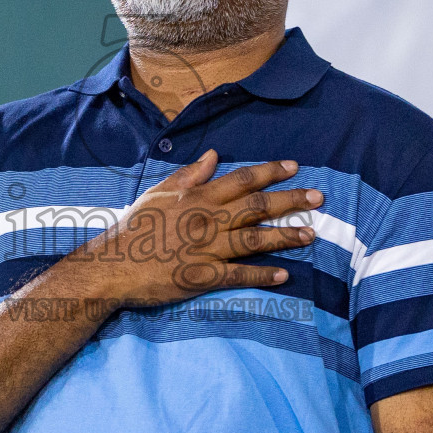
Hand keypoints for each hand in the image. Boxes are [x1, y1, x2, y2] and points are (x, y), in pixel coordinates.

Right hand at [81, 150, 321, 308]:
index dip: (271, 172)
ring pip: (255, 240)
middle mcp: (207, 220)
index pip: (242, 179)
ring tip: (310, 235)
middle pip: (258, 207)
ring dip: (286, 237)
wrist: (113, 264)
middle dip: (292, 201)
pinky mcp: (202, 277)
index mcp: (198, 196)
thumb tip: (213, 155)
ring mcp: (206, 249)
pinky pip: (239, 275)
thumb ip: (190, 174)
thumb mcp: (160, 192)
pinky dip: (262, 276)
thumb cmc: (135, 226)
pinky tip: (284, 275)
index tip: (295, 168)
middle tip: (319, 198)